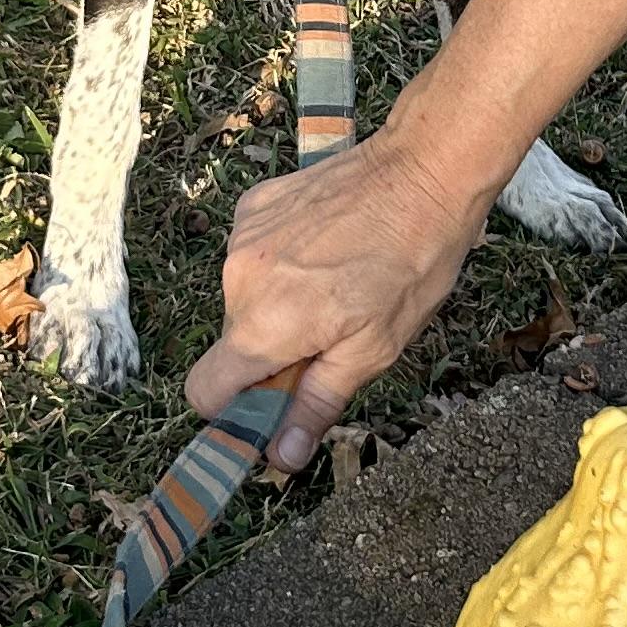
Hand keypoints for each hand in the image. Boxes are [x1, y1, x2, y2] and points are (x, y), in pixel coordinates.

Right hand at [185, 125, 492, 468]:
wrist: (422, 170)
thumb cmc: (410, 265)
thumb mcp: (373, 349)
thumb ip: (316, 402)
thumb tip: (280, 456)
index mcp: (263, 326)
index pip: (204, 391)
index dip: (234, 409)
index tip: (275, 403)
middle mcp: (238, 280)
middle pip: (234, 344)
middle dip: (273, 352)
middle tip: (333, 334)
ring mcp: (242, 236)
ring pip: (246, 298)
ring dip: (280, 305)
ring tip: (336, 283)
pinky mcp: (253, 204)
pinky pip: (253, 255)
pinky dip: (282, 263)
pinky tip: (327, 246)